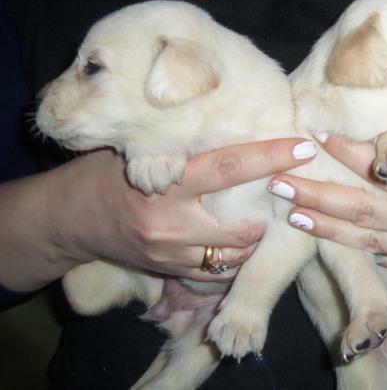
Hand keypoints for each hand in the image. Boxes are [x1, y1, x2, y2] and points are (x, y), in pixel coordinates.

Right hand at [0, 139, 316, 290]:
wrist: (66, 219)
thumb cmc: (103, 174)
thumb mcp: (139, 152)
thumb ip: (181, 149)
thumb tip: (232, 128)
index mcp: (166, 184)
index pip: (229, 167)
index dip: (270, 157)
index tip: (303, 148)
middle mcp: (171, 224)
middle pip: (242, 227)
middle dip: (273, 215)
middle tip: (293, 195)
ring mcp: (171, 254)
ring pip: (234, 256)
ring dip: (257, 240)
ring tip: (271, 220)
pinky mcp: (169, 271)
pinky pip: (216, 274)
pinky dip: (235, 260)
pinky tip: (244, 244)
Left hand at [269, 125, 386, 267]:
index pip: (384, 167)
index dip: (347, 150)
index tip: (317, 134)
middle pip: (363, 210)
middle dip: (318, 195)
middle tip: (280, 181)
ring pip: (367, 240)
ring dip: (326, 228)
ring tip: (292, 212)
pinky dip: (357, 250)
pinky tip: (327, 240)